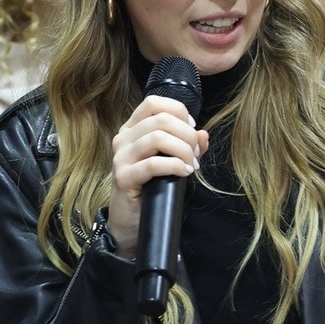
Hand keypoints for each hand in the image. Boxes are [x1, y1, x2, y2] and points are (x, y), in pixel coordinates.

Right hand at [106, 96, 207, 258]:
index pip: (153, 103)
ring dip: (183, 150)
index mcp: (132, 129)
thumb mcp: (171, 161)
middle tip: (195, 153)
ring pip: (157, 138)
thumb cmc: (150, 187)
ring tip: (191, 165)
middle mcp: (123, 139)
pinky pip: (153, 164)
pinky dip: (175, 166)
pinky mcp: (123, 178)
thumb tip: (203, 134)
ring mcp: (121, 158)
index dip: (178, 111)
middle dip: (186, 134)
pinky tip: (185, 172)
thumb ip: (187, 145)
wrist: (130, 220)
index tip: (192, 129)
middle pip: (160, 119)